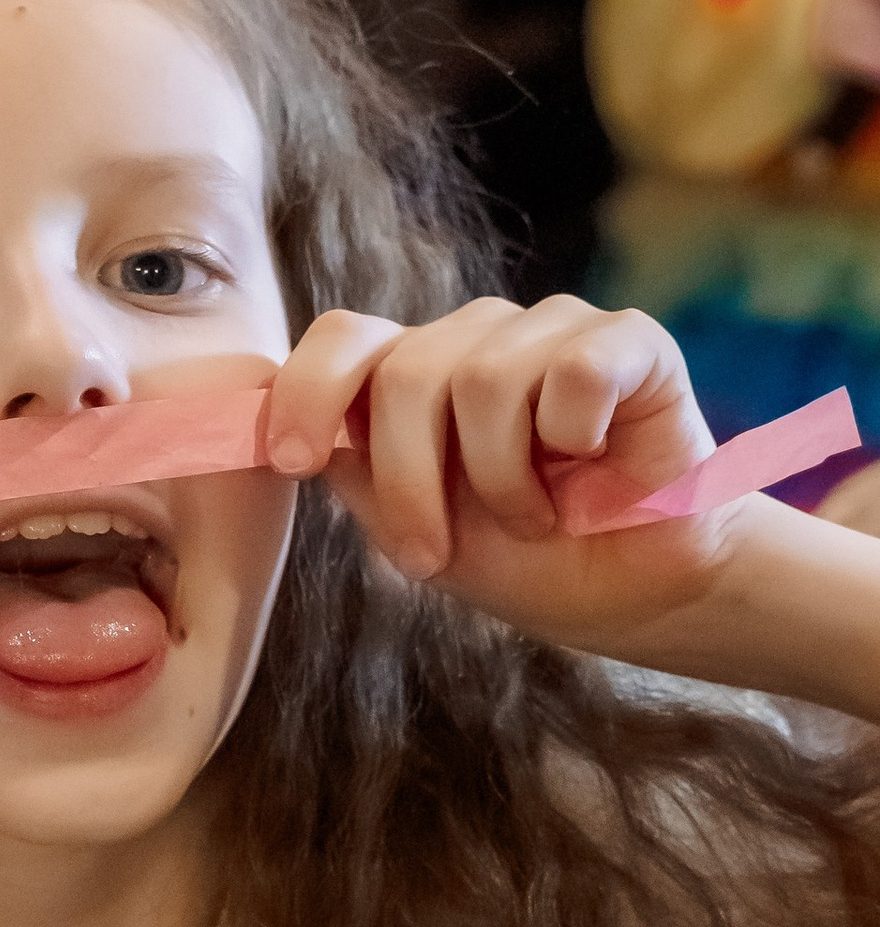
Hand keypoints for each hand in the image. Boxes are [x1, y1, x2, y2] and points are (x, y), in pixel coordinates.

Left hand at [266, 293, 733, 655]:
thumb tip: (286, 428)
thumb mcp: (417, 530)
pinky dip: (576, 438)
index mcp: (417, 371)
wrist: (640, 597)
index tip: (294, 461)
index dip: (307, 391)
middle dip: (410, 480)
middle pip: (405, 373)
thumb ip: (356, 471)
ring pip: (486, 379)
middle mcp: (478, 338)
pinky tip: (597, 464)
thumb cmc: (529, 560)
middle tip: (432, 553)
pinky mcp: (630, 340)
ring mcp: (553, 329)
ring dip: (503, 480)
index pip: (344, 338)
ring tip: (535, 518)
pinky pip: (574, 372)